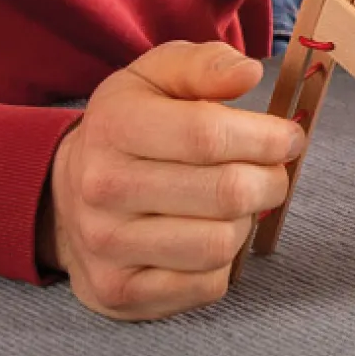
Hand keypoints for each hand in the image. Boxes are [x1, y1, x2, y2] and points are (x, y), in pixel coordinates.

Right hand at [38, 43, 306, 321]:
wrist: (65, 190)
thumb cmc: (131, 124)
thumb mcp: (159, 75)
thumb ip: (207, 64)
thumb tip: (249, 73)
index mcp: (116, 126)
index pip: (208, 135)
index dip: (266, 137)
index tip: (289, 138)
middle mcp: (103, 188)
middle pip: (225, 193)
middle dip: (270, 180)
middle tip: (272, 172)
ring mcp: (106, 246)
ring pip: (220, 244)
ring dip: (246, 223)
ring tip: (237, 205)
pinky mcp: (118, 291)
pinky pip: (207, 285)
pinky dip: (225, 263)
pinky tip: (209, 235)